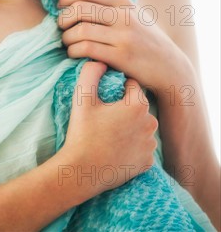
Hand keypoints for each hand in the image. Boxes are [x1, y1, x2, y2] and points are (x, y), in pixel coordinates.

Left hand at [57, 0, 188, 93]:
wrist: (170, 68)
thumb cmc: (147, 40)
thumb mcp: (135, 14)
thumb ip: (112, 5)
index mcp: (124, 2)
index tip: (60, 7)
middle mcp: (124, 16)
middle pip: (79, 9)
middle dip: (63, 18)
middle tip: (61, 27)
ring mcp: (124, 36)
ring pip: (80, 30)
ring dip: (66, 37)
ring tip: (67, 42)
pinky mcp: (121, 57)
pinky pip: (86, 49)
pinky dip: (74, 51)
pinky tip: (74, 53)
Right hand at [59, 61, 157, 202]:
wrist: (82, 170)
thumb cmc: (82, 131)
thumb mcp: (82, 96)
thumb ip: (91, 71)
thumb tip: (101, 61)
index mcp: (138, 105)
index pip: (132, 85)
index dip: (116, 89)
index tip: (104, 98)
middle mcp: (150, 123)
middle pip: (138, 105)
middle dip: (125, 107)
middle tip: (105, 116)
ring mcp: (150, 145)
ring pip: (142, 125)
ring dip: (130, 125)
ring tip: (110, 132)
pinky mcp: (148, 162)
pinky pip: (142, 145)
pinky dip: (132, 145)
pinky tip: (117, 147)